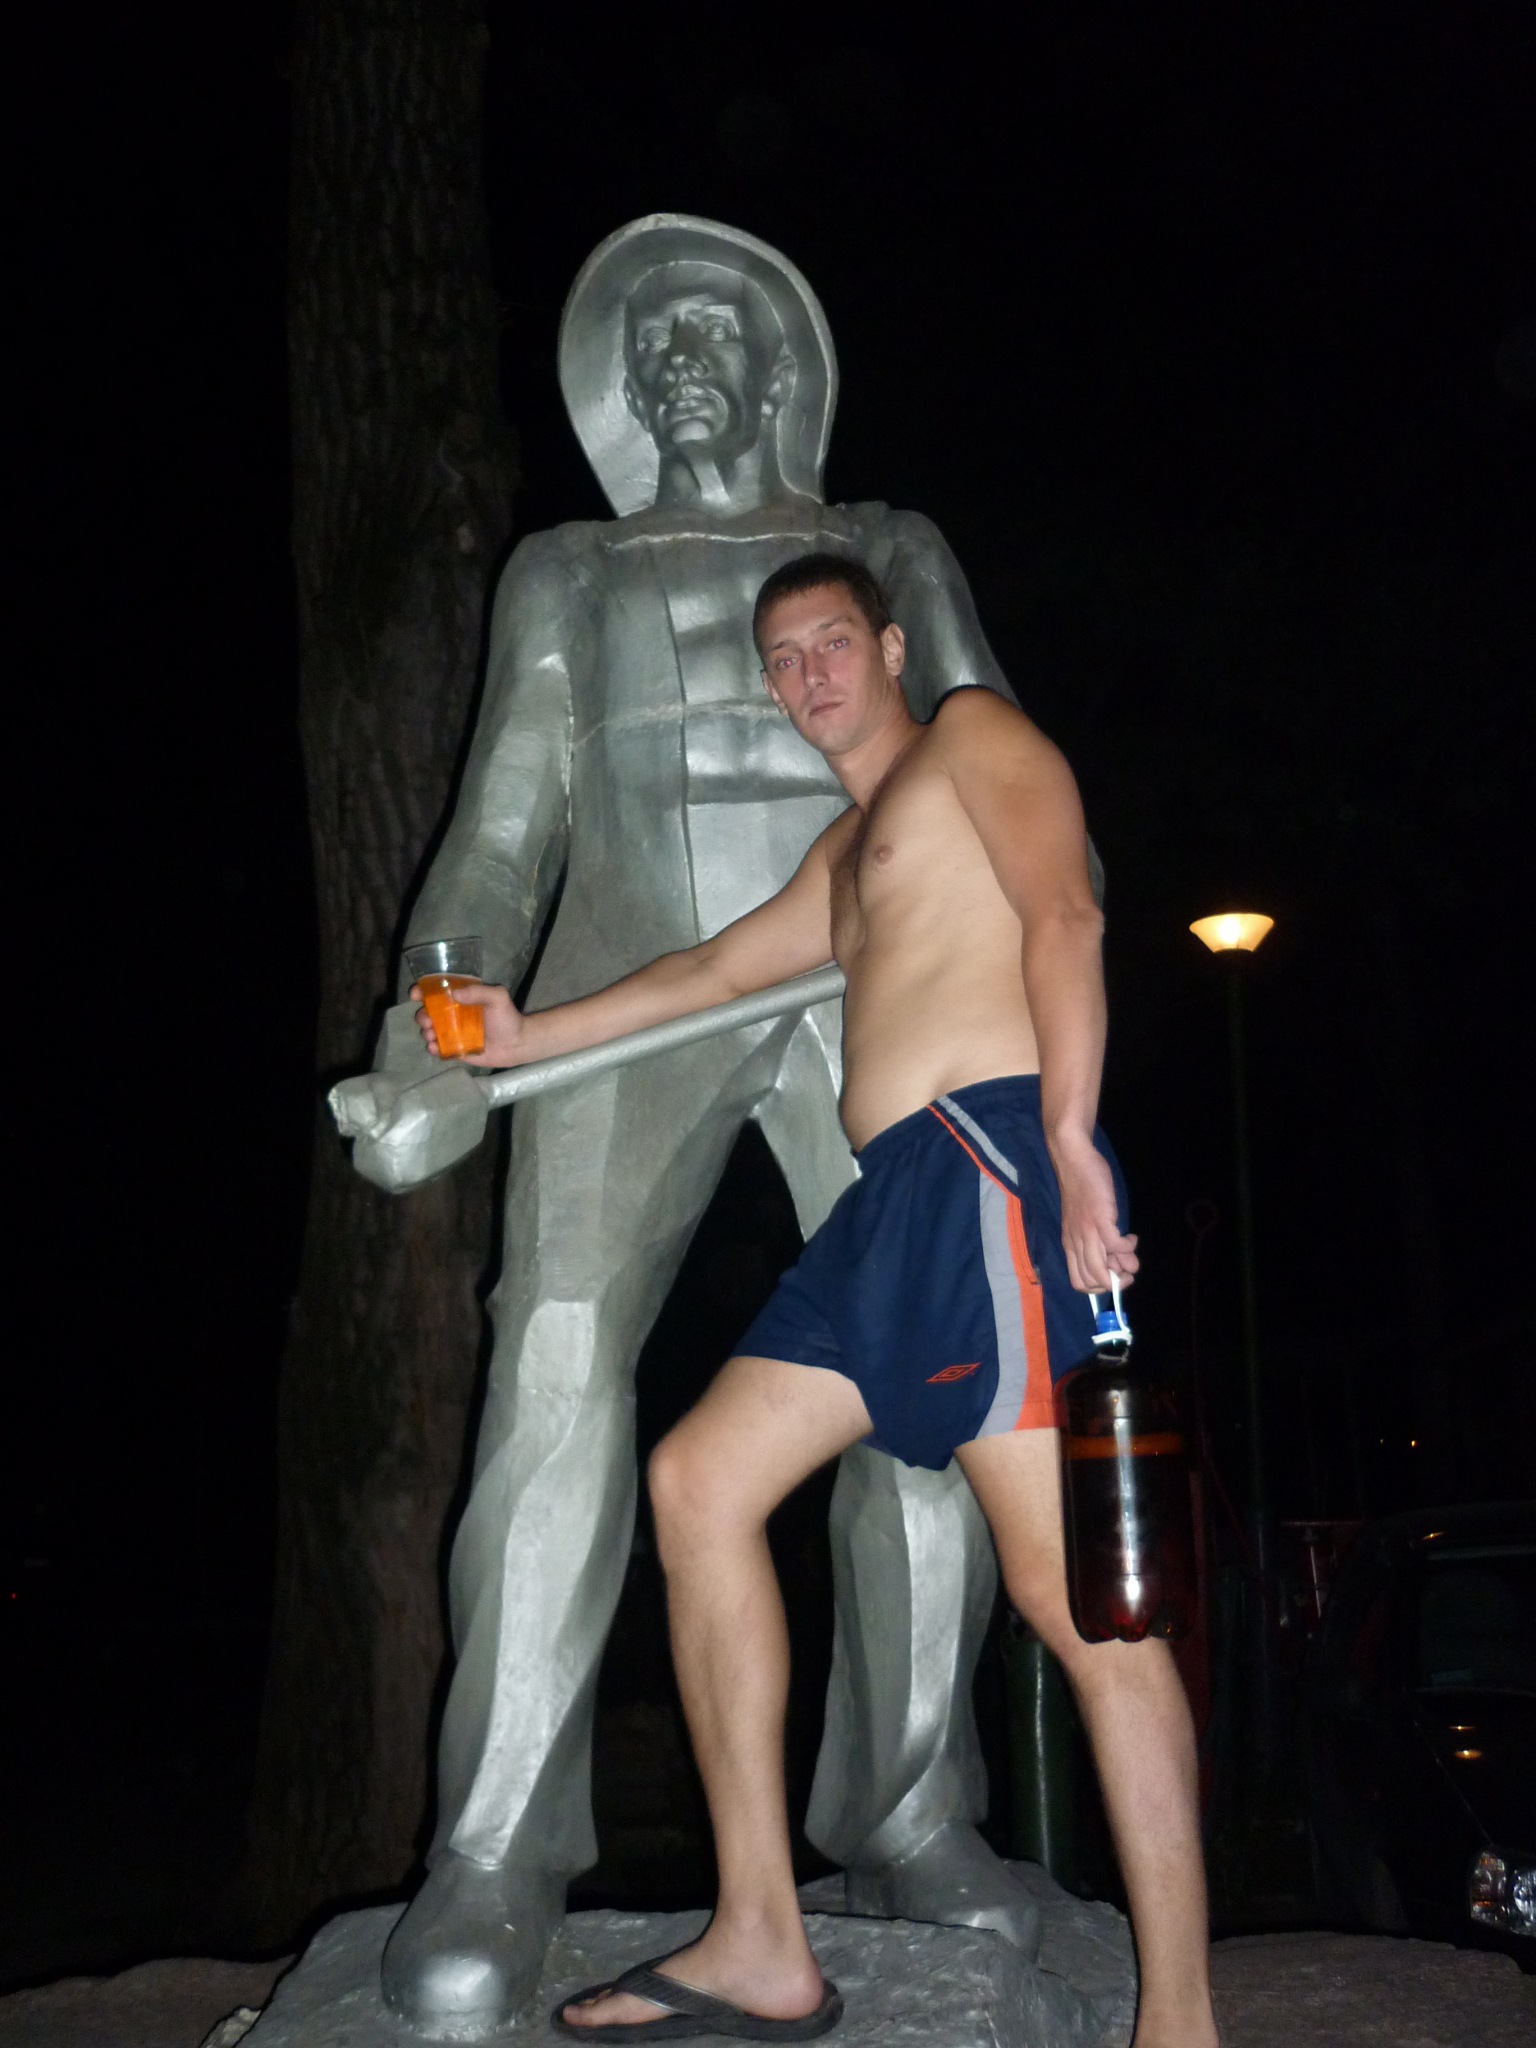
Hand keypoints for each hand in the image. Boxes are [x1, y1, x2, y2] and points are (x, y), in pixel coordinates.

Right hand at [410, 981, 528, 1066]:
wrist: (517, 1043)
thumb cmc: (507, 1018)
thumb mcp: (497, 997)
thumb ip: (478, 992)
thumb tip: (454, 994)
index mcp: (460, 999)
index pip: (435, 993)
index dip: (422, 992)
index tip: (416, 995)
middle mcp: (452, 1015)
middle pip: (427, 1013)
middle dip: (422, 1016)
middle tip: (428, 1021)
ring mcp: (452, 1033)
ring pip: (429, 1031)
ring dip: (426, 1032)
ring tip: (432, 1035)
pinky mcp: (455, 1049)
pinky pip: (438, 1048)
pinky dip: (432, 1048)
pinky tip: (435, 1047)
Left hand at [1049, 1132, 1139, 1292]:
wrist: (1074, 1161)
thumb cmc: (1081, 1190)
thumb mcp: (1086, 1222)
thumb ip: (1101, 1244)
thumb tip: (1124, 1265)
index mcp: (1070, 1246)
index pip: (1079, 1283)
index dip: (1100, 1287)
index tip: (1115, 1276)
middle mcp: (1076, 1244)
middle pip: (1092, 1282)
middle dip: (1116, 1282)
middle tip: (1128, 1267)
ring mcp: (1086, 1233)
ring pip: (1100, 1271)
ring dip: (1123, 1269)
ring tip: (1131, 1253)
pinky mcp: (1099, 1219)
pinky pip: (1115, 1246)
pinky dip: (1128, 1247)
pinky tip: (1130, 1236)